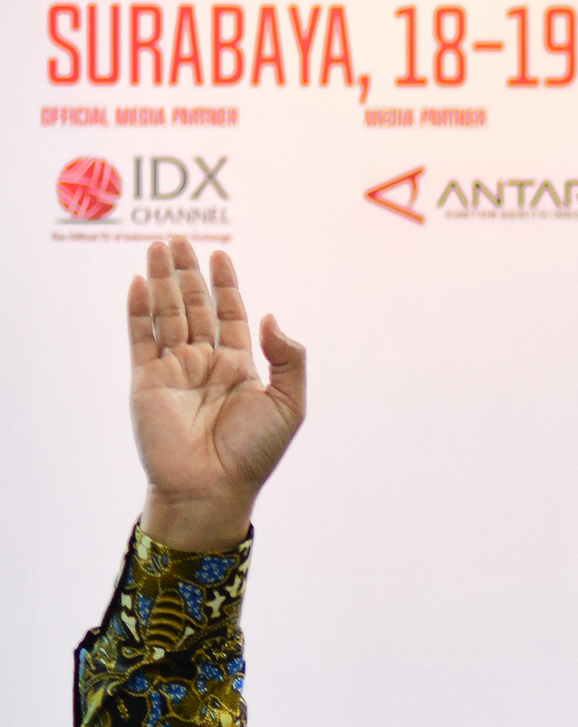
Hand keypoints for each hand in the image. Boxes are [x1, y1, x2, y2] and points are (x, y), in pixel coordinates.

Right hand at [129, 239, 306, 551]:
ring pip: (167, 315)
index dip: (225, 284)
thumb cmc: (255, 452)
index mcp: (239, 367)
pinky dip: (140, 311)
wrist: (213, 487)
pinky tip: (140, 284)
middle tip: (179, 238)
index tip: (220, 254)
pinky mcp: (146, 382)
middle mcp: (205, 364)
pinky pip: (141, 339)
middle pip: (194, 307)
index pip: (229, 315)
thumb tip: (271, 315)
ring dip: (163, 281)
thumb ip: (288, 357)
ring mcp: (174, 371)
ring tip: (159, 247)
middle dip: (188, 273)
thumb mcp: (289, 403)